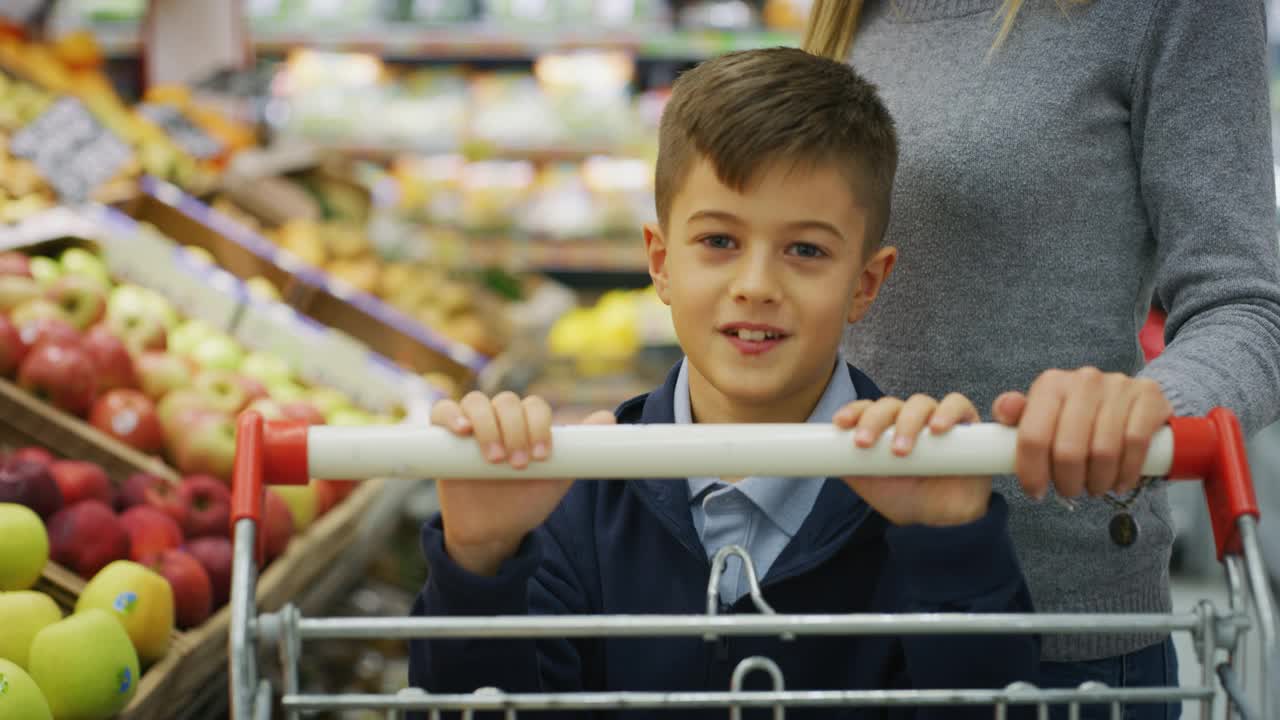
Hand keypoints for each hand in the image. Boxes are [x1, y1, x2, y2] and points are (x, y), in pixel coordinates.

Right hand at [432, 391, 615, 575]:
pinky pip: (443, 411)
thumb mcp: (556, 477)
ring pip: (476, 401)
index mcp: (527, 424)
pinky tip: (462, 432)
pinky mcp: (443, 437)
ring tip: (494, 458)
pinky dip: (452, 415)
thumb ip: (578, 449)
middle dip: (515, 430)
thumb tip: (608, 418)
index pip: (535, 406)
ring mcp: (471, 426)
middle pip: (506, 402)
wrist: (493, 531)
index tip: (541, 457)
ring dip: (488, 426)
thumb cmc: (526, 500)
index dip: (539, 426)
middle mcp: (500, 419)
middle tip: (517, 464)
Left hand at [833, 394, 990, 526]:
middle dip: (874, 420)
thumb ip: (849, 466)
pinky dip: (947, 412)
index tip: (840, 424)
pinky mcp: (966, 424)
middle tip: (866, 443)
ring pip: (920, 403)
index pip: (867, 410)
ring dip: (907, 422)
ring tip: (901, 450)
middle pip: (889, 405)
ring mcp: (936, 419)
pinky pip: (958, 405)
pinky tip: (937, 429)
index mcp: (885, 428)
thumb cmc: (905, 498)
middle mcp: (909, 419)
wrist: (941, 522)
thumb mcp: (869, 484)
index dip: (853, 412)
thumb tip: (823, 453)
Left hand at [992, 367, 1171, 500]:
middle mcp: (1084, 380)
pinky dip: (1126, 473)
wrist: (1131, 401)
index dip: (1032, 472)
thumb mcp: (1043, 415)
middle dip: (1067, 481)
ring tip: (1093, 487)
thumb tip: (1005, 409)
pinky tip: (1119, 482)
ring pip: (1103, 452)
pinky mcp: (1149, 397)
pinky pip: (1135, 445)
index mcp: (1050, 384)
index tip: (1036, 492)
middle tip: (1069, 491)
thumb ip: (1016, 417)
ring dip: (1097, 481)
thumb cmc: (1077, 416)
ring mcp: (1119, 386)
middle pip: (1068, 450)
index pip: (1033, 436)